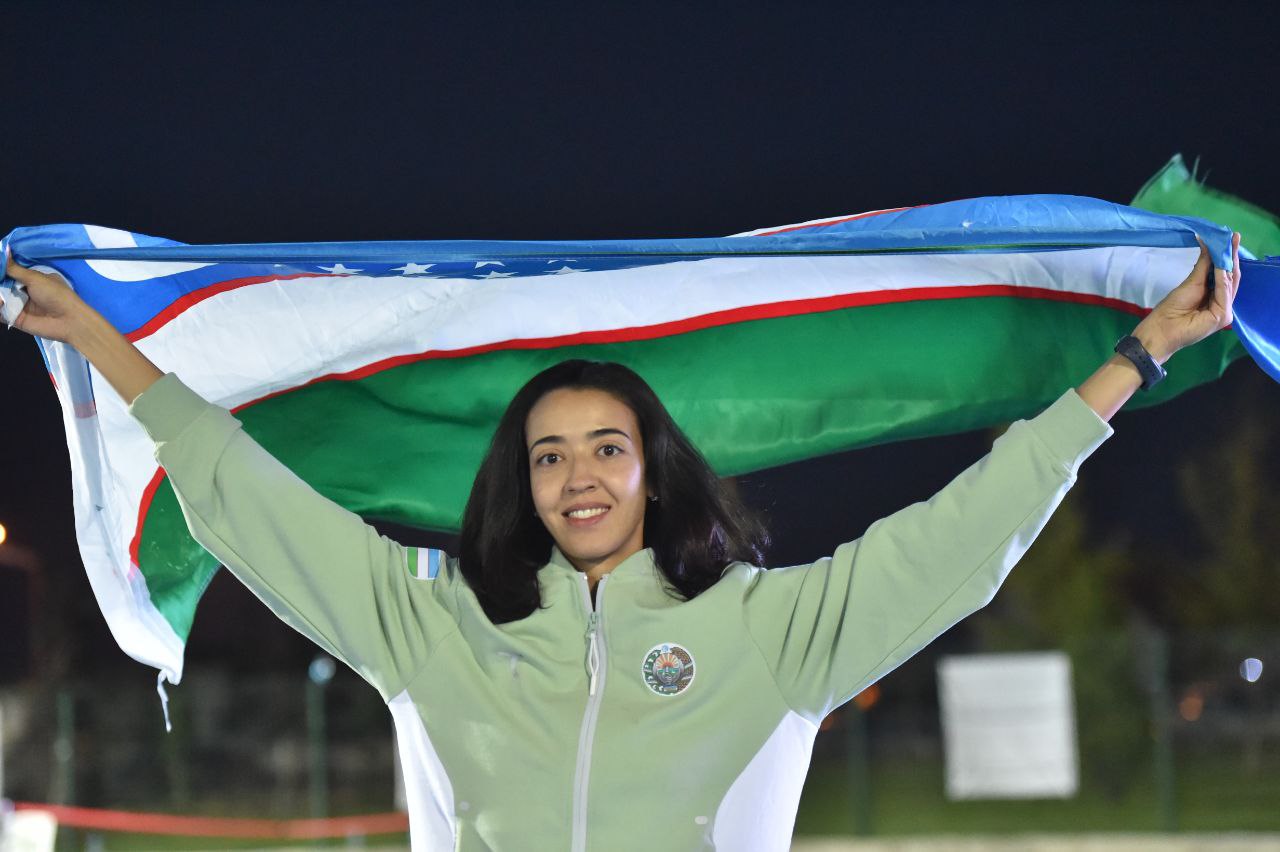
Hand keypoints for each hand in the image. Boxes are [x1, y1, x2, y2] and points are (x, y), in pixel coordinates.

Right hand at [3, 259, 88, 342]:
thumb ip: (15, 268)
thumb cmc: (55, 295)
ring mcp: (19, 305)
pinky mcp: (14, 318)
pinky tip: (1, 302)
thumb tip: (4, 250)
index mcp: (32, 279)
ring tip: (1, 296)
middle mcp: (24, 291)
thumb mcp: (35, 278)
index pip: (10, 272)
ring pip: (1, 297)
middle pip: (3, 285)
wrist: (68, 321)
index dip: (2, 270)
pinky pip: (0, 312)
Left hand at [1132, 232, 1241, 361]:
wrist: (1160, 329)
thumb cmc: (1171, 309)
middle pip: (1231, 277)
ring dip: (1229, 264)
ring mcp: (1224, 311)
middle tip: (1233, 236)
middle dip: (1232, 256)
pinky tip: (1220, 266)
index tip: (1229, 237)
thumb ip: (1203, 266)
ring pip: (1230, 283)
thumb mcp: (1191, 282)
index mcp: (1215, 296)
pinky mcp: (1222, 316)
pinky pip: (1224, 294)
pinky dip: (1222, 279)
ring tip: (1227, 245)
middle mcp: (1223, 303)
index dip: (1227, 256)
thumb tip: (1208, 243)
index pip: (1225, 274)